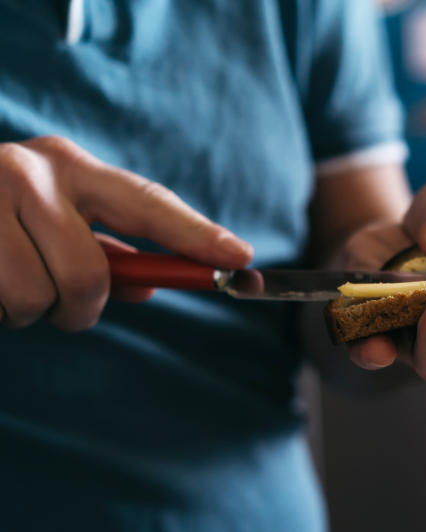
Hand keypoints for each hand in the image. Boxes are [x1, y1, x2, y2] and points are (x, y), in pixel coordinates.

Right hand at [0, 136, 251, 330]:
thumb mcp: (54, 214)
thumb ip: (106, 250)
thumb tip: (155, 282)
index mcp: (68, 164)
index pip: (147, 204)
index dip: (196, 234)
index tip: (242, 258)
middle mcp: (27, 172)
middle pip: (88, 277)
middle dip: (80, 310)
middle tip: (62, 307)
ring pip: (35, 299)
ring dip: (27, 312)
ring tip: (6, 283)